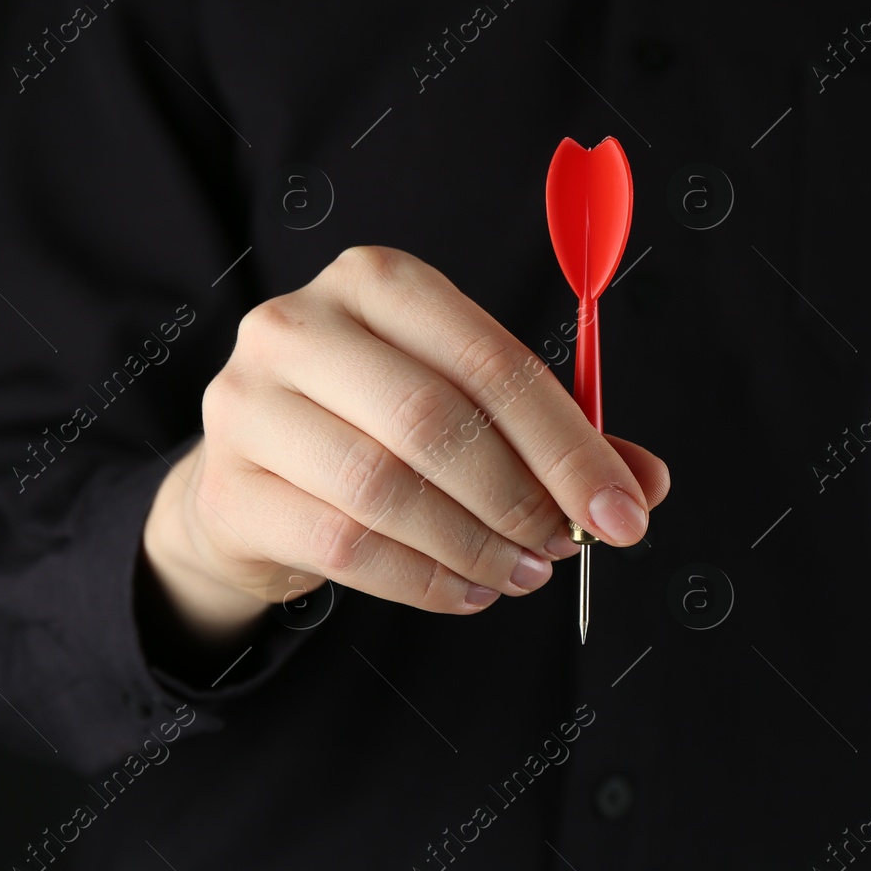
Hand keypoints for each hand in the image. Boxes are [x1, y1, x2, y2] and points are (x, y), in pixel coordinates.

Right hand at [142, 246, 669, 639]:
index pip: (489, 359)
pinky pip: (342, 546)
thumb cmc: (375, 427)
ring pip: (383, 487)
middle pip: (432, 419)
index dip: (567, 444)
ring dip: (473, 545)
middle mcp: (299, 325)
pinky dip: (421, 580)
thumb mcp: (464, 405)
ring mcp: (248, 404)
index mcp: (375, 280)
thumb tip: (643, 485)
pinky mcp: (228, 487)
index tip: (621, 512)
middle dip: (518, 497)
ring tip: (518, 573)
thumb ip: (553, 436)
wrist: (253, 478)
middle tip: (564, 546)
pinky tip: (464, 591)